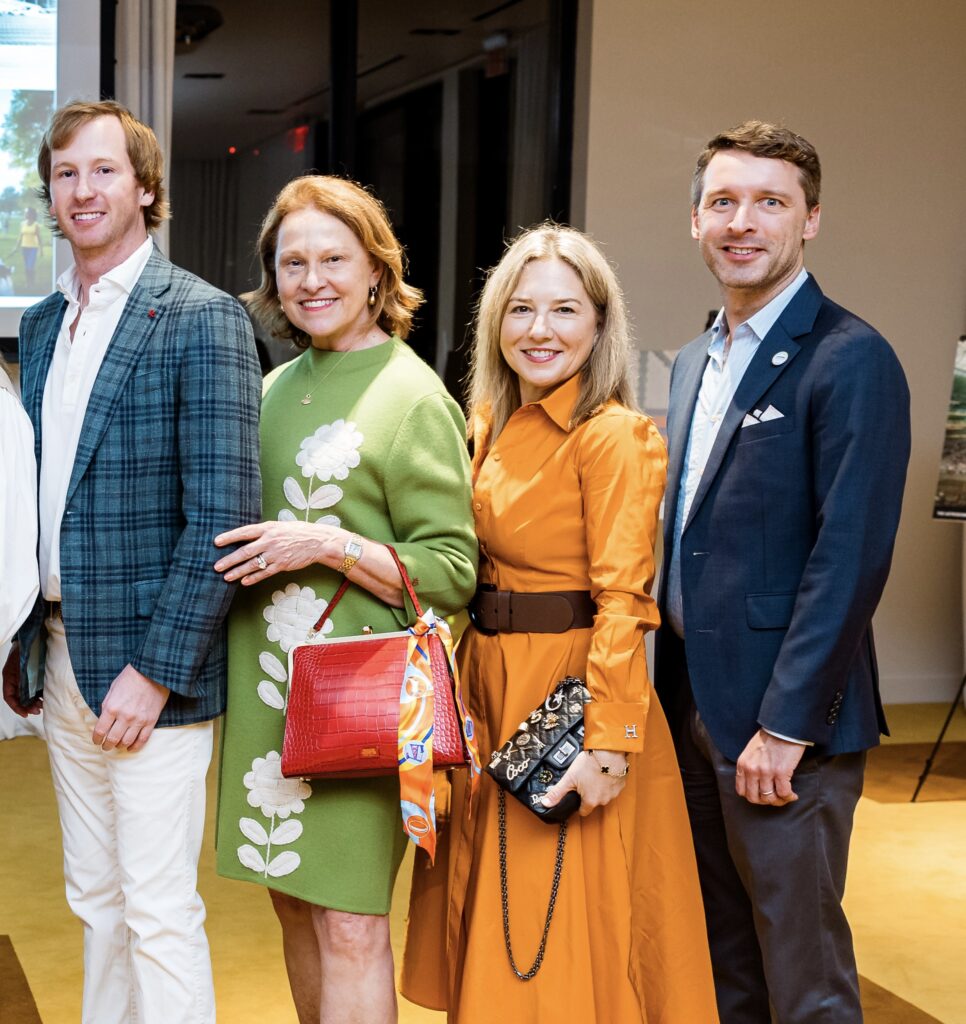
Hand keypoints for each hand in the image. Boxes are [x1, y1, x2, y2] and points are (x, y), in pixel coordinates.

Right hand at [2, 643, 41, 716]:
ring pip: (27, 695)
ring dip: (34, 702)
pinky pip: (34, 689)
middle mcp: (16, 679)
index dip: (16, 707)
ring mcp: (24, 678)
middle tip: (38, 711)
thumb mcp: (22, 665)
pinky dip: (39, 694)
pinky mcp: (33, 676)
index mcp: (9, 677)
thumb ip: (24, 679)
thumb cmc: (26, 650)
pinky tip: (46, 698)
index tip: (25, 714)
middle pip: (19, 698)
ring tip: (43, 706)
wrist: (33, 638)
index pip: (9, 697)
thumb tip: (29, 695)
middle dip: (27, 706)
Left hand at [92, 664, 169, 751]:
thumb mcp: (113, 689)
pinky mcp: (151, 721)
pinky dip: (136, 747)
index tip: (96, 741)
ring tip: (118, 746)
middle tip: (106, 746)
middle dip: (107, 745)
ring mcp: (139, 720)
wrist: (153, 671)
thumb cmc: (131, 677)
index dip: (96, 739)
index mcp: (111, 708)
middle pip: (112, 739)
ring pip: (127, 742)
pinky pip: (143, 739)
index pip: (100, 731)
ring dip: (120, 746)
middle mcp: (124, 716)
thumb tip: (105, 720)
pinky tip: (131, 748)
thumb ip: (108, 706)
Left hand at [213, 520, 334, 585]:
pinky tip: (244, 582)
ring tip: (226, 577)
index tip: (216, 542)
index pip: (244, 532)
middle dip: (229, 560)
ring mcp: (276, 554)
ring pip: (253, 564)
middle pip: (245, 551)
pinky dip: (253, 578)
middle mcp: (270, 540)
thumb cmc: (299, 532)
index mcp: (268, 528)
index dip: (229, 537)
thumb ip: (265, 531)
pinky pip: (265, 573)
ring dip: (238, 571)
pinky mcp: (282, 565)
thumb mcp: (280, 526)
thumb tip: (247, 536)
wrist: (318, 541)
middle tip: (216, 566)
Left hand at [540, 750, 627, 816]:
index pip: (583, 811)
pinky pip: (613, 787)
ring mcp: (613, 793)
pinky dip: (609, 781)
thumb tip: (545, 803)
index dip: (578, 804)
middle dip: (589, 793)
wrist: (608, 752)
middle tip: (584, 780)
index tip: (577, 795)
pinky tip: (603, 772)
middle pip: (593, 802)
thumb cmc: (590, 763)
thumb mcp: (569, 778)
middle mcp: (603, 800)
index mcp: (591, 801)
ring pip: (604, 794)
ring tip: (594, 774)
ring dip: (599, 787)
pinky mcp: (621, 784)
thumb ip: (557, 793)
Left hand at [735, 729, 805, 806]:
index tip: (763, 795)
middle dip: (766, 801)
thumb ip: (749, 766)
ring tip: (786, 796)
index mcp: (743, 764)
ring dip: (779, 800)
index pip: (742, 791)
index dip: (753, 797)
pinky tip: (793, 795)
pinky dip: (789, 796)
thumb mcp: (751, 751)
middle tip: (775, 797)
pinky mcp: (780, 772)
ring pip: (770, 798)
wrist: (783, 728)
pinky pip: (783, 793)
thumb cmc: (769, 738)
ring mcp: (765, 771)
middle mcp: (751, 769)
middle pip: (755, 798)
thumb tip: (754, 784)